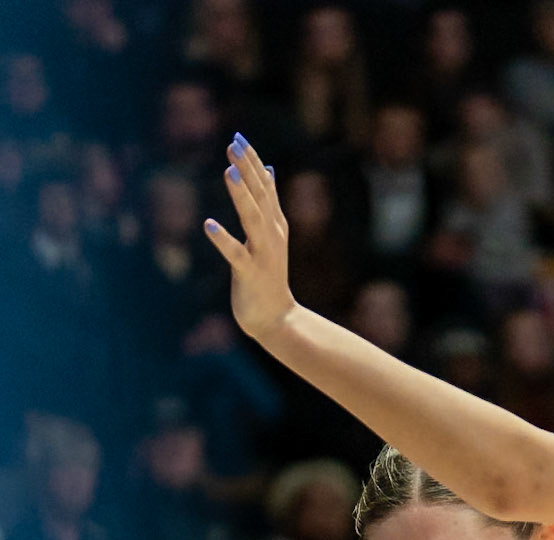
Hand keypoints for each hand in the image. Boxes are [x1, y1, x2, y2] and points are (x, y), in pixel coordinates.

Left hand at [203, 134, 296, 345]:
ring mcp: (263, 255)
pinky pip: (236, 255)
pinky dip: (223, 240)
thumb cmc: (268, 276)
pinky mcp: (250, 274)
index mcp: (275, 224)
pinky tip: (208, 225)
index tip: (239, 138)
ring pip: (252, 219)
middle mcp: (272, 235)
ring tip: (228, 170)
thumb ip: (269, 202)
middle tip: (234, 143)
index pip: (265, 187)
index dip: (253, 162)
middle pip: (260, 197)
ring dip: (241, 194)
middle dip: (248, 169)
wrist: (276, 319)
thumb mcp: (271, 235)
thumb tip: (269, 170)